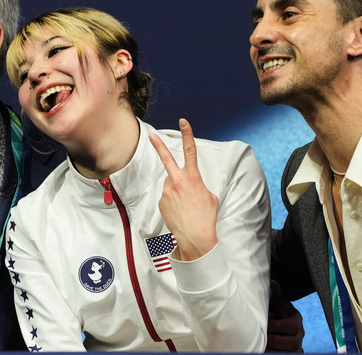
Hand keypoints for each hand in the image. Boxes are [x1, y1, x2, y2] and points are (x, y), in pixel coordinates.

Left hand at [149, 119, 219, 261]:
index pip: (190, 151)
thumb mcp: (210, 196)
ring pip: (170, 184)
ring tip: (185, 205)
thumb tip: (190, 185)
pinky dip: (172, 202)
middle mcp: (178, 181)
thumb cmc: (206, 217)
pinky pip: (167, 197)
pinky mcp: (161, 202)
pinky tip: (179, 212)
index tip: (184, 122)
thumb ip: (198, 185)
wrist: (196, 237)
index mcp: (193, 178)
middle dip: (159, 146)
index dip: (188, 134)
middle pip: (166, 159)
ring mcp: (167, 192)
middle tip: (151, 137)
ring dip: (176, 190)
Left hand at [267, 280, 304, 351]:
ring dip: (276, 350)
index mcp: (296, 320)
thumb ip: (276, 293)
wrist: (284, 324)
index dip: (277, 326)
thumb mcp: (279, 303)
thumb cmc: (279, 312)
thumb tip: (272, 282)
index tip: (265, 325)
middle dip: (276, 340)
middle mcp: (299, 334)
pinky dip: (279, 354)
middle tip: (263, 338)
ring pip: (290, 352)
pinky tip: (268, 351)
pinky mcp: (294, 352)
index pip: (290, 326)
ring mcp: (297, 345)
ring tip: (264, 346)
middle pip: (292, 342)